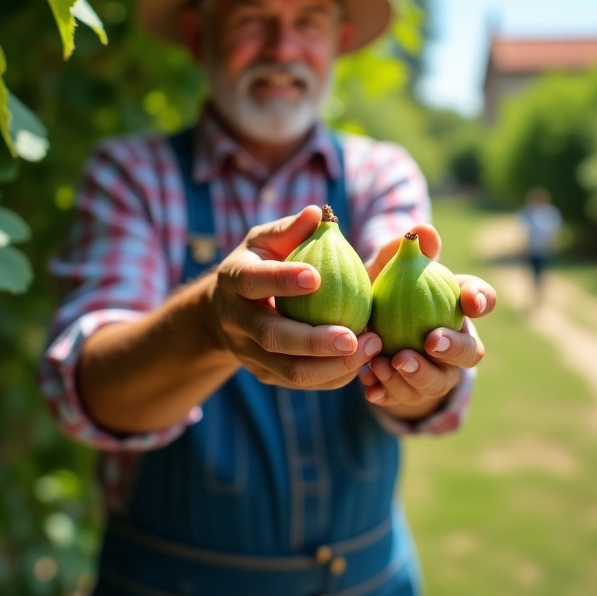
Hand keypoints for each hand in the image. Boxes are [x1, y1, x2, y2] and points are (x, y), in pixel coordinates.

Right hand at [209, 205, 379, 389]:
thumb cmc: (260, 262)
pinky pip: (302, 382)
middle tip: (354, 337)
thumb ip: (291, 229)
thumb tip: (318, 213)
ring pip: (289, 370)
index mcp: (234, 279)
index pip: (254, 281)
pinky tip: (363, 362)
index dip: (282, 281)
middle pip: (273, 337)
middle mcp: (236, 320)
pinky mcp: (265, 374)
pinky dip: (334, 376)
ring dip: (332, 365)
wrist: (226, 310)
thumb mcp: (267, 240)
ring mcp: (248, 353)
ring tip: (370, 348)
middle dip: (314, 341)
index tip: (317, 277)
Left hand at [360, 224, 494, 415]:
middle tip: (429, 341)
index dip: (481, 300)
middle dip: (452, 349)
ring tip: (385, 362)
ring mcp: (437, 374)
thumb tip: (421, 231)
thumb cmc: (385, 292)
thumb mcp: (388, 270)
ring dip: (412, 376)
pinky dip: (386, 392)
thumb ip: (405, 253)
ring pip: (435, 383)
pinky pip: (403, 399)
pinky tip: (369, 386)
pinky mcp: (410, 395)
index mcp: (458, 307)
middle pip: (470, 353)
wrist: (367, 330)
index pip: (483, 300)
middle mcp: (457, 344)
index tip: (471, 301)